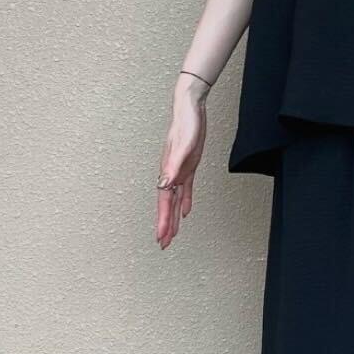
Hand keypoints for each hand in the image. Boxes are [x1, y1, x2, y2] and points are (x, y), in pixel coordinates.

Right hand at [155, 97, 206, 248]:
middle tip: (163, 244)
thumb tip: (165, 184)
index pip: (164, 201)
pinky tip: (185, 212)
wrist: (191, 108)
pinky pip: (185, 189)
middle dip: (165, 225)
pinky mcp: (188, 166)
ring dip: (173, 218)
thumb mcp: (183, 144)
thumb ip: (174, 165)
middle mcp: (171, 173)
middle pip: (167, 205)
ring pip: (174, 200)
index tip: (161, 237)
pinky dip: (185, 201)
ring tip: (171, 235)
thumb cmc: (186, 124)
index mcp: (168, 170)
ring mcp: (179, 170)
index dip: (163, 220)